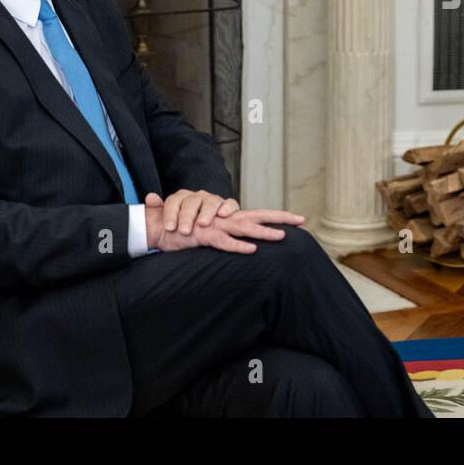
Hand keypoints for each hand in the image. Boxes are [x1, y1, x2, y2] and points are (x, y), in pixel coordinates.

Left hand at [145, 188, 239, 244]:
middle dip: (187, 216)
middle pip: (192, 201)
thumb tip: (150, 197)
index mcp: (181, 198)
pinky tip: (223, 214)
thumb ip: (156, 209)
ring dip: (207, 212)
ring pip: (210, 201)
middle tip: (184, 231)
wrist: (193, 236)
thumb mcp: (165, 222)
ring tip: (202, 223)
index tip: (170, 228)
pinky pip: (230, 203)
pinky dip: (228, 208)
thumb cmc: (180, 230)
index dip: (171, 214)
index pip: (174, 201)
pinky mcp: (227, 207)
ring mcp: (212, 200)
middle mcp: (197, 197)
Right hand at [147, 207, 306, 254]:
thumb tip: (244, 242)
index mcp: (228, 216)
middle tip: (302, 219)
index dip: (277, 216)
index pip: (257, 214)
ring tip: (282, 236)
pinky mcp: (205, 235)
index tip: (297, 219)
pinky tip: (252, 250)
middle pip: (258, 215)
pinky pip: (224, 242)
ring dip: (264, 232)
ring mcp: (216, 225)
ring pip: (245, 227)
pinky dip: (238, 246)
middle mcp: (225, 218)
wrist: (161, 225)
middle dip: (280, 217)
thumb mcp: (208, 231)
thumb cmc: (185, 229)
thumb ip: (225, 234)